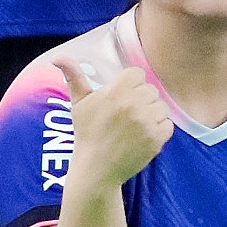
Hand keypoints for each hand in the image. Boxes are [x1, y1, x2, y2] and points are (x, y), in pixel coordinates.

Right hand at [67, 60, 174, 188]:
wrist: (96, 168)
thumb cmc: (87, 134)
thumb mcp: (78, 103)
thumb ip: (74, 76)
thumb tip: (58, 57)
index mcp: (116, 91)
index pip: (137, 74)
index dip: (130, 85)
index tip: (122, 97)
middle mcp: (133, 104)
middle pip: (150, 90)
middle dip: (140, 100)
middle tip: (126, 116)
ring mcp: (147, 121)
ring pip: (160, 107)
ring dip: (151, 115)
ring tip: (134, 126)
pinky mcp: (157, 138)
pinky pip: (168, 124)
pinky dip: (159, 130)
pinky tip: (142, 136)